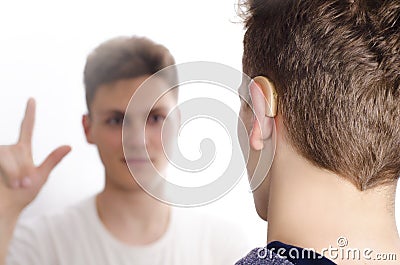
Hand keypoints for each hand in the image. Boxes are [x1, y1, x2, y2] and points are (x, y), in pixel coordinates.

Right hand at [0, 99, 70, 216]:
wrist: (4, 211)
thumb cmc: (21, 198)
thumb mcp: (40, 178)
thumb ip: (52, 160)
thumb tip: (69, 145)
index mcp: (22, 151)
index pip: (26, 127)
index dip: (29, 113)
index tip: (32, 99)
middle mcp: (8, 151)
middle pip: (15, 151)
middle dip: (20, 170)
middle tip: (24, 185)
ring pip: (5, 156)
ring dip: (13, 173)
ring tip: (16, 186)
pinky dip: (5, 173)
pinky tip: (6, 184)